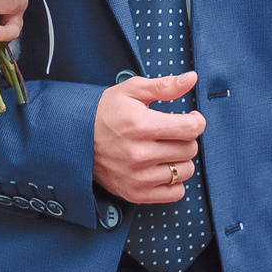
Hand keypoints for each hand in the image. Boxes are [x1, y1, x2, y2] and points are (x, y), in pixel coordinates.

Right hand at [92, 72, 202, 203]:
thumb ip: (165, 86)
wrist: (75, 138)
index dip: (196, 120)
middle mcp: (140, 154)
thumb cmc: (105, 112)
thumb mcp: (132, 90)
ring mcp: (138, 177)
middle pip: (190, 149)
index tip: (191, 118)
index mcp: (141, 125)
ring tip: (165, 150)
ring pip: (185, 171)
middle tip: (172, 133)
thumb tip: (191, 78)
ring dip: (181, 159)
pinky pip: (175, 193)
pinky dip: (174, 182)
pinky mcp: (136, 193)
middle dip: (186, 138)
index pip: (191, 128)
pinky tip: (161, 168)